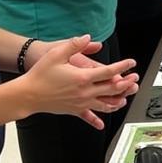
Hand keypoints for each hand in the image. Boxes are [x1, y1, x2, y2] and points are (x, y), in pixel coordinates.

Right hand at [22, 36, 139, 129]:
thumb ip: (75, 44)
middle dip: (126, 84)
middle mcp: (84, 92)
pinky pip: (88, 117)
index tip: (131, 63)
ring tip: (126, 97)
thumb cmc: (40, 75)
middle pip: (112, 89)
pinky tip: (102, 124)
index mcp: (83, 77)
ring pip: (105, 104)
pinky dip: (97, 121)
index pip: (109, 71)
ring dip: (118, 100)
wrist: (27, 94)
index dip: (122, 67)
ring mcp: (80, 103)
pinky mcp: (74, 110)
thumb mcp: (57, 53)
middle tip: (135, 79)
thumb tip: (88, 38)